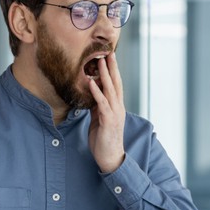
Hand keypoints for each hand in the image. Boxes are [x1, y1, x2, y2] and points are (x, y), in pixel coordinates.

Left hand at [88, 52, 125, 172]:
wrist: (110, 158)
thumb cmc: (104, 139)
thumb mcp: (98, 119)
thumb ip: (97, 107)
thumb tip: (92, 94)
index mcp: (116, 107)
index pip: (115, 85)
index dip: (112, 71)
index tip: (108, 57)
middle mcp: (118, 108)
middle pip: (116, 83)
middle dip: (112, 68)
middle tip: (108, 52)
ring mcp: (115, 114)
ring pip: (111, 91)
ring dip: (105, 75)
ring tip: (100, 62)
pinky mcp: (108, 121)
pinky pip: (102, 104)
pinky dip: (97, 92)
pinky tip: (91, 83)